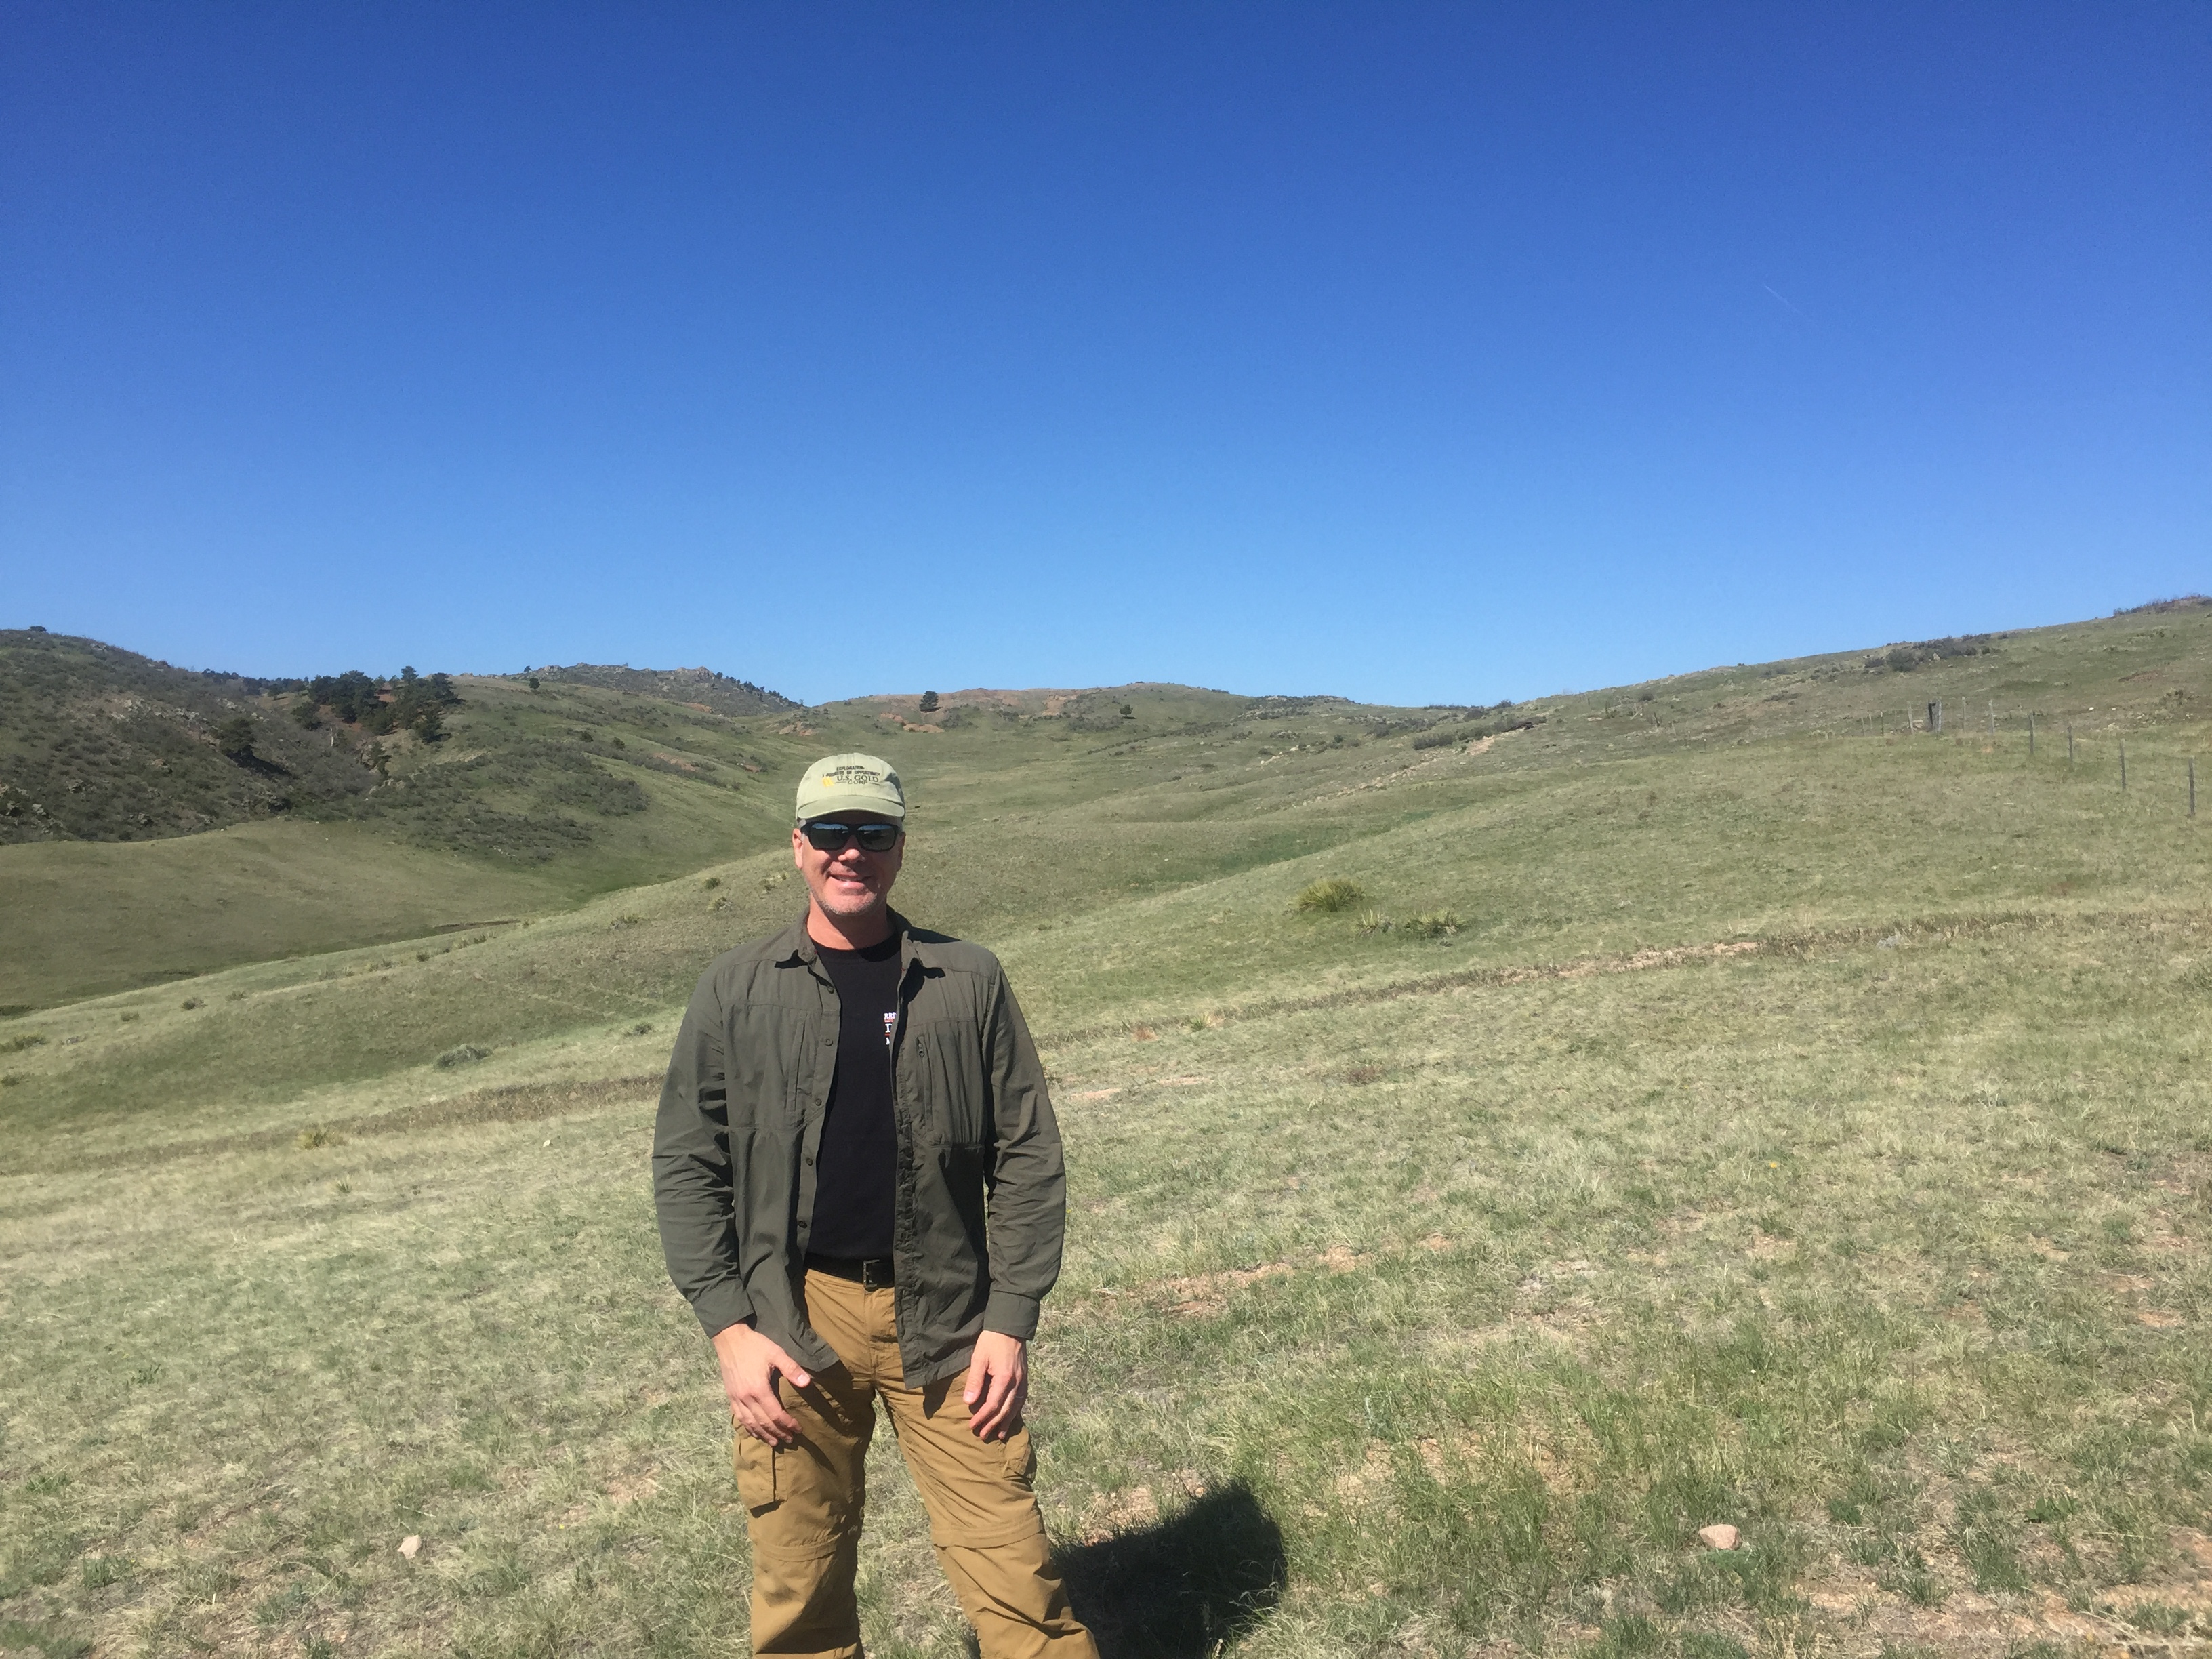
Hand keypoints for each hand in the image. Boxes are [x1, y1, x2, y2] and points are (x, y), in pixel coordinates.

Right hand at [712, 1322, 811, 1445]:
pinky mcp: (730, 1397)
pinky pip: (739, 1418)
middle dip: (778, 1433)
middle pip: (763, 1423)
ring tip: (774, 1442)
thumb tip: (807, 1383)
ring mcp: (736, 1399)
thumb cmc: (755, 1345)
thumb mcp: (776, 1353)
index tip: (798, 1429)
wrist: (730, 1339)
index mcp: (758, 1390)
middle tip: (790, 1440)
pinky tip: (754, 1432)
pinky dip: (748, 1428)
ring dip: (763, 1435)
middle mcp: (746, 1398)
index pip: (775, 1414)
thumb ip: (791, 1368)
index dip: (787, 1424)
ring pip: (750, 1424)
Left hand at [962, 1331, 1028, 1440]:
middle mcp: (1017, 1383)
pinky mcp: (1025, 1377)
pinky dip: (1016, 1411)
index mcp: (1004, 1378)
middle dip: (993, 1424)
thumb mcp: (979, 1358)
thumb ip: (975, 1381)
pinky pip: (1022, 1399)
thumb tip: (968, 1402)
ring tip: (999, 1434)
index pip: (992, 1405)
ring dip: (1006, 1422)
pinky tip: (1011, 1416)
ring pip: (1016, 1407)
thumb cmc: (992, 1340)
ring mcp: (1023, 1381)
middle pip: (1005, 1410)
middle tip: (982, 1435)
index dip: (982, 1417)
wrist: (1010, 1326)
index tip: (972, 1425)